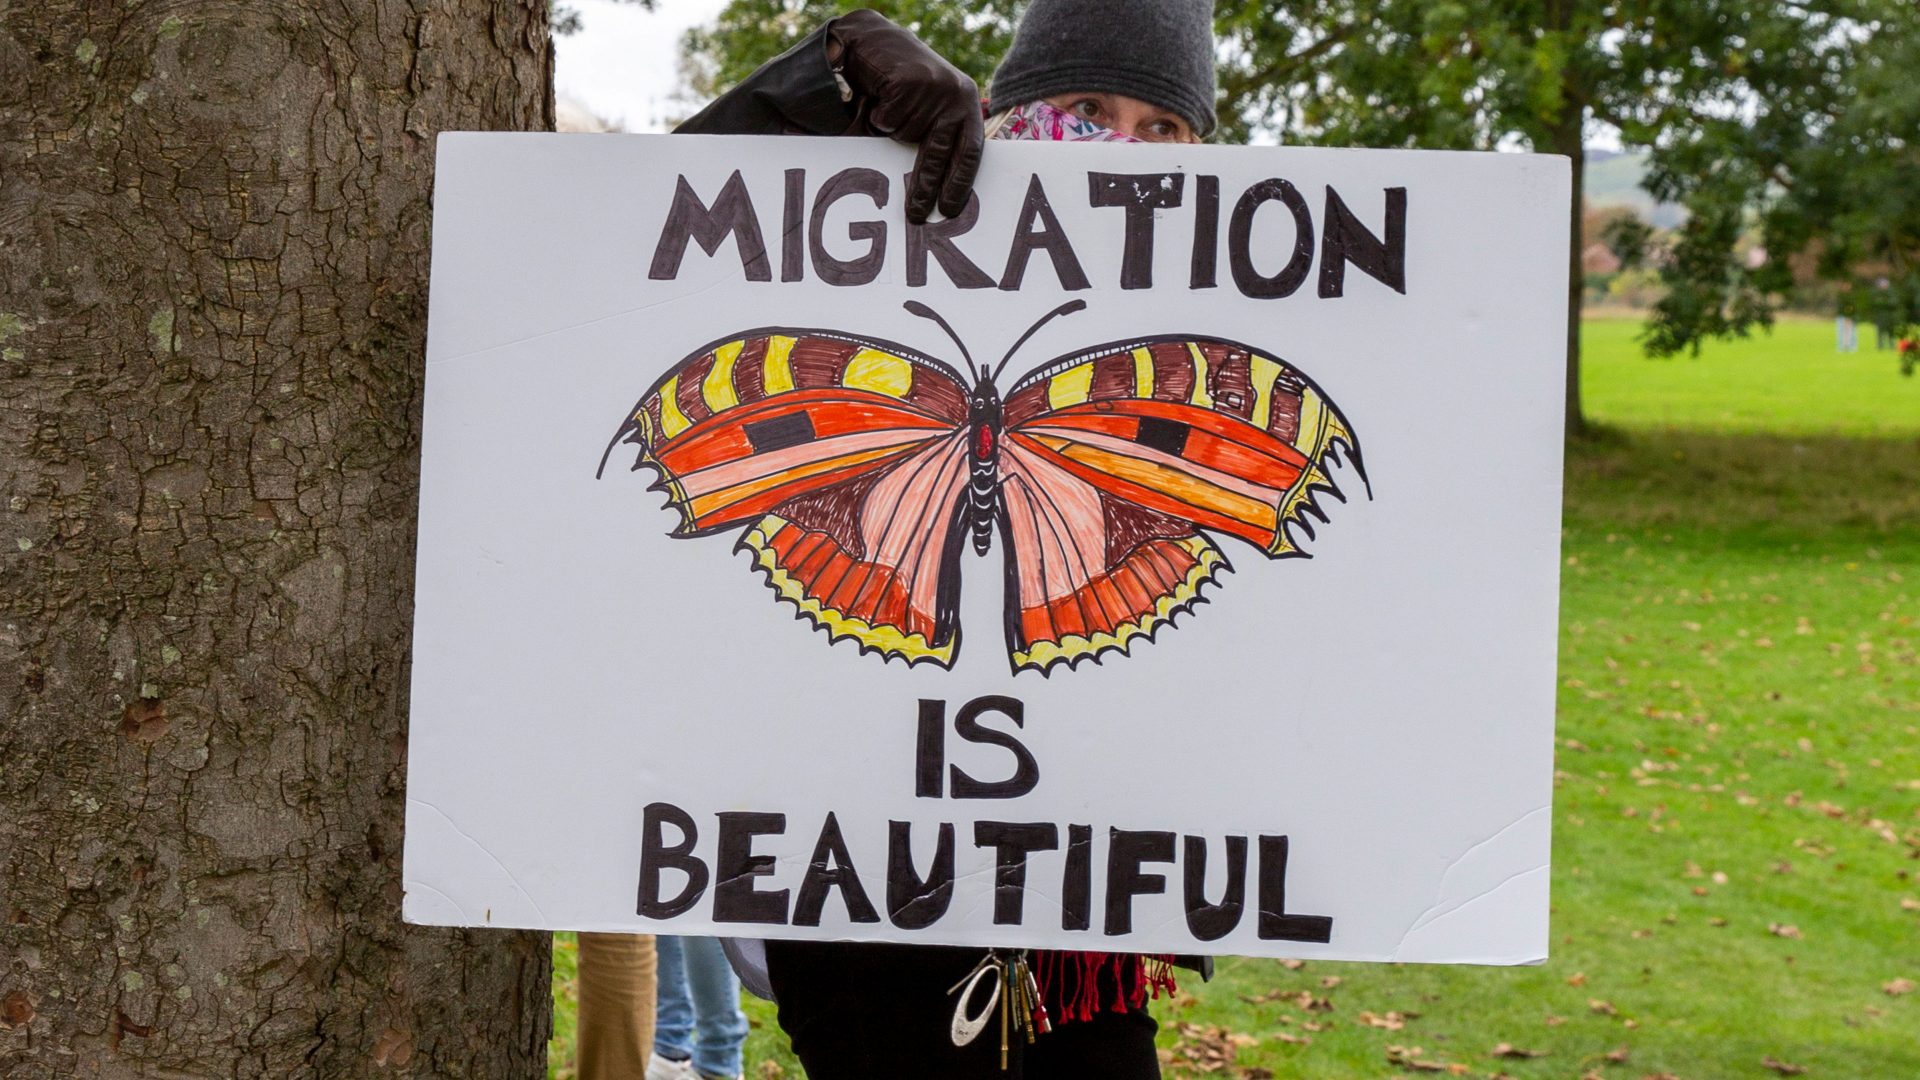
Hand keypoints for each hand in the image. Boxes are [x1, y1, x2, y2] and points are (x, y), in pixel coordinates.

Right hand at [827, 9, 982, 223]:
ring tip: (885, 114)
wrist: (874, 43)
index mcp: (967, 104)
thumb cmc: (902, 86)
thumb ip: (936, 139)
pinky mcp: (908, 83)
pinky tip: (879, 98)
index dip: (960, 183)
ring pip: (906, 136)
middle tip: (916, 214)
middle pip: (940, 153)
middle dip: (926, 186)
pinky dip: (877, 117)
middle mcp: (957, 95)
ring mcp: (934, 88)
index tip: (949, 210)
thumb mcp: (929, 111)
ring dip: (891, 132)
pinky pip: (887, 121)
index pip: (972, 151)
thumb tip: (933, 192)